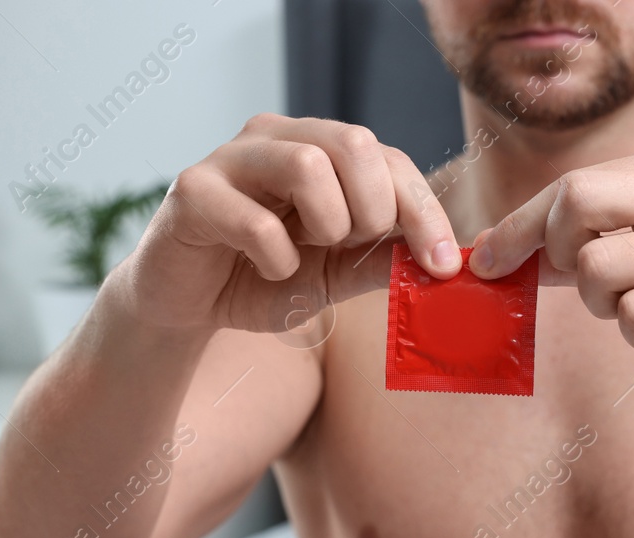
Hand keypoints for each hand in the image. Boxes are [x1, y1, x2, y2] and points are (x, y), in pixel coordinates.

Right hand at [117, 114, 461, 335]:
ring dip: (326, 225)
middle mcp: (277, 137)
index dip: (424, 211)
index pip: (388, 158)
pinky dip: (276, 259)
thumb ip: (379, 262)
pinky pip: (256, 221)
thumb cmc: (263, 278)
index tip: (445, 265)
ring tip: (306, 253)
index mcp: (318, 149)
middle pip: (354, 143)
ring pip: (307, 165)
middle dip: (372, 210)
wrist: (188, 304)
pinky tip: (269, 270)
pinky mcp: (192, 191)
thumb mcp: (334, 277)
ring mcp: (231, 158)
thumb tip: (441, 261)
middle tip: (348, 247)